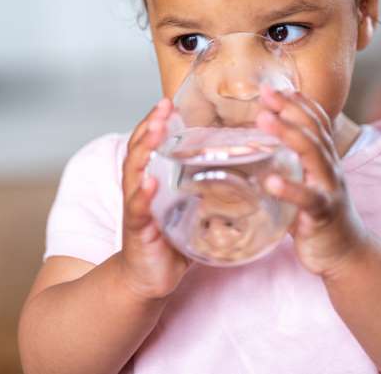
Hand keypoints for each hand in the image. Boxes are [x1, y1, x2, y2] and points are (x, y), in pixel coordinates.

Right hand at [118, 98, 190, 299]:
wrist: (147, 280)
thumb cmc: (169, 243)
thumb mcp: (190, 211)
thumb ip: (209, 194)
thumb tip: (245, 178)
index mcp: (150, 180)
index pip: (149, 144)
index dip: (156, 122)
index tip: (168, 101)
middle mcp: (139, 189)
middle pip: (138, 149)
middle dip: (150, 126)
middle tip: (163, 107)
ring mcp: (136, 208)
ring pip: (134, 172)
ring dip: (144, 150)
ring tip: (155, 131)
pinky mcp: (137, 230)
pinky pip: (138, 208)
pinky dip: (143, 194)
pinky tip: (150, 181)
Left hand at [256, 85, 367, 277]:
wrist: (347, 254)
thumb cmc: (319, 216)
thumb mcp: (305, 183)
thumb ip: (287, 166)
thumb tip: (252, 151)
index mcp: (324, 159)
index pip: (316, 122)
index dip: (298, 102)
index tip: (275, 87)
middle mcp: (330, 168)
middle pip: (313, 130)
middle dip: (290, 108)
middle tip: (266, 93)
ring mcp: (329, 189)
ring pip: (312, 154)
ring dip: (288, 134)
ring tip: (264, 120)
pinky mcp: (323, 214)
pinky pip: (307, 199)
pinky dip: (289, 189)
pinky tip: (271, 182)